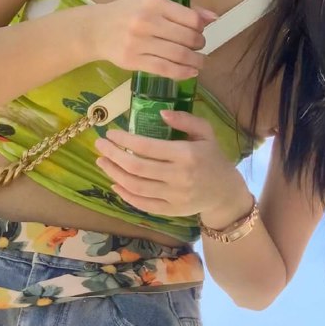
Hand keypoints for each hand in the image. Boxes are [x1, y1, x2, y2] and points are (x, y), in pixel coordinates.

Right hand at [89, 0, 218, 80]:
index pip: (191, 18)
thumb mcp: (152, 2)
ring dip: (196, 61)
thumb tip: (213, 18)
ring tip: (199, 62)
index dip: (201, 28)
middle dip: (199, 45)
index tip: (201, 32)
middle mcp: (146, 21)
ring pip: (178, 55)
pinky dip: (182, 73)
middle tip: (199, 47)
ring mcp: (138, 42)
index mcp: (154, 2)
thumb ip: (183, 9)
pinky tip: (190, 72)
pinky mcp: (133, 60)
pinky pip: (164, 69)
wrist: (95, 29)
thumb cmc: (127, 13)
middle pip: (187, 38)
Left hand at [94, 109, 242, 217]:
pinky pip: (142, 204)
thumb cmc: (212, 157)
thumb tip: (161, 114)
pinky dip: (125, 195)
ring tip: (102, 161)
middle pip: (136, 167)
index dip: (125, 140)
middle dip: (113, 155)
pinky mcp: (170, 211)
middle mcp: (178, 177)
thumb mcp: (205, 132)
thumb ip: (185, 120)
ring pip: (135, 186)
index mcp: (186, 154)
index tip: (111, 133)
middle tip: (99, 144)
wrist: (225, 192)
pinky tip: (115, 183)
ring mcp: (173, 197)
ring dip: (114, 173)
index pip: (147, 147)